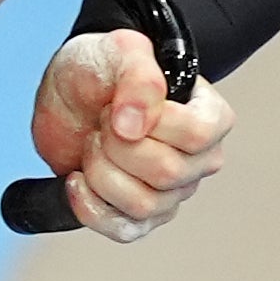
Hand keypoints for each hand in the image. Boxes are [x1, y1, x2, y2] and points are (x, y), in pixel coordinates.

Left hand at [32, 29, 228, 244]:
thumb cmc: (104, 68)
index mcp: (210, 116)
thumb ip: (138, 76)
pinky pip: (124, 230)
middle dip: (117, 145)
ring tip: (93, 145)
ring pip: (143, 204)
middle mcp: (198, 159)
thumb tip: (135, 124)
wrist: (69, 93)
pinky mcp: (139, 215)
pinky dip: (91, 207)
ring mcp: (171, 192)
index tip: (119, 103)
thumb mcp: (120, 51)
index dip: (150, 121)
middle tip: (102, 122)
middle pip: (166, 173)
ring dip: (101, 172)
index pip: (196, 134)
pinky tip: (76, 179)